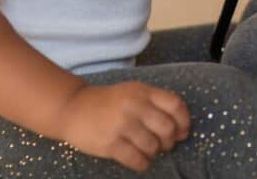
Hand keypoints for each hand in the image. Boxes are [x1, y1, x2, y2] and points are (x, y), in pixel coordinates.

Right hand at [57, 82, 190, 172]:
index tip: (182, 132)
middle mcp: (134, 106)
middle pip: (167, 128)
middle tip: (163, 145)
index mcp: (143, 91)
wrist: (72, 108)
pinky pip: (137, 160)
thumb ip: (156, 104)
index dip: (184, 121)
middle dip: (169, 141)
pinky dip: (143, 164)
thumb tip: (180, 129)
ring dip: (154, 153)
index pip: (175, 105)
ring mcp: (121, 125)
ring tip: (147, 150)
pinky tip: (139, 160)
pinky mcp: (110, 143)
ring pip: (153, 146)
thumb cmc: (109, 103)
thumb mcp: (133, 92)